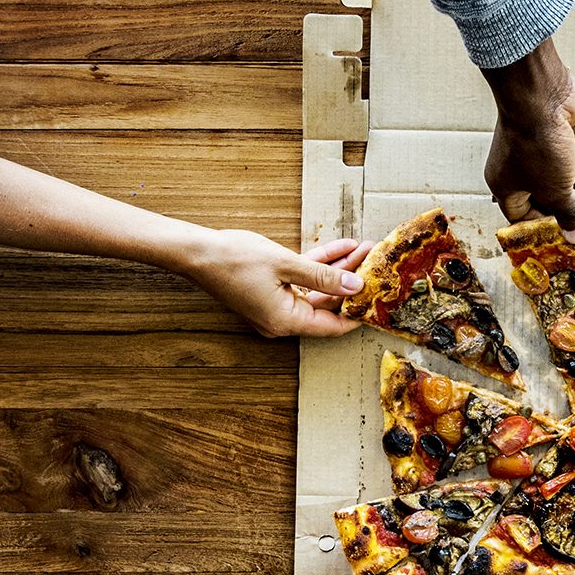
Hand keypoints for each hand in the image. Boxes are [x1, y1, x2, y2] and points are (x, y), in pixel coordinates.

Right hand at [184, 230, 372, 337]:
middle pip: (328, 305)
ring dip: (339, 270)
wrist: (195, 250)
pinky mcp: (270, 290)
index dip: (358, 314)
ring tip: (363, 250)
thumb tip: (356, 287)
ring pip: (318, 289)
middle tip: (375, 263)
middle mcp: (282, 319)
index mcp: (286, 321)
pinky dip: (319, 266)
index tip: (379, 301)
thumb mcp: (286, 265)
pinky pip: (302, 280)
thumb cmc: (234, 259)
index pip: (333, 326)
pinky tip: (342, 248)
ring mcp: (276, 305)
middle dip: (352, 282)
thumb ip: (324, 277)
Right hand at [482, 37, 574, 242]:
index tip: (567, 247)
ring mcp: (550, 157)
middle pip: (556, 204)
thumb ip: (566, 214)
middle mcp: (526, 173)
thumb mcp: (552, 189)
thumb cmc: (534, 142)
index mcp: (508, 187)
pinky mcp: (571, 143)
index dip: (546, 234)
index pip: (526, 220)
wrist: (542, 95)